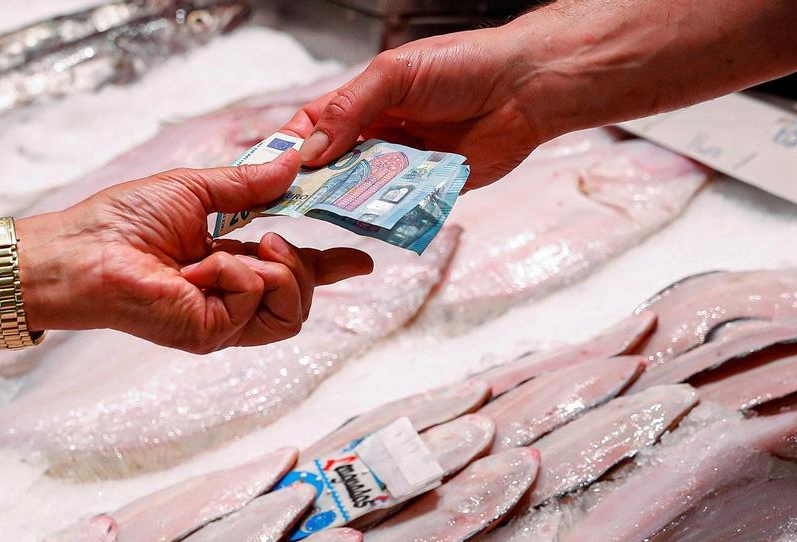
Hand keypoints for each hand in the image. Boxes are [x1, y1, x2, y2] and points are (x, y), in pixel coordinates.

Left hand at [15, 151, 372, 353]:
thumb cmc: (122, 221)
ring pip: (292, 311)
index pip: (291, 274)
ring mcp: (223, 323)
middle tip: (278, 238)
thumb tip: (293, 163)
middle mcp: (230, 301)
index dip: (330, 268)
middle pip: (301, 302)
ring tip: (248, 249)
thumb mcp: (199, 190)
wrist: (82, 250)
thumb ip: (251, 184)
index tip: (362, 260)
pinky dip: (236, 273)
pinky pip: (256, 300)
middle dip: (309, 268)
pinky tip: (201, 267)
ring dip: (279, 270)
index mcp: (229, 267)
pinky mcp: (212, 334)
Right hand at [283, 27, 544, 189]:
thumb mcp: (395, 75)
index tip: (270, 170)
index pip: (315, 126)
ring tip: (332, 212)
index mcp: (365, 101)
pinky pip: (401, 208)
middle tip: (295, 203)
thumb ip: (350, 110)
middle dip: (315, 184)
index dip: (292, 147)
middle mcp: (381, 134)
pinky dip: (386, 215)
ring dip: (349, 201)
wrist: (525, 87)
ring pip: (364, 191)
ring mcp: (405, 164)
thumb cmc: (462, 65)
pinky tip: (373, 221)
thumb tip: (310, 152)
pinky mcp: (432, 189)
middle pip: (334, 166)